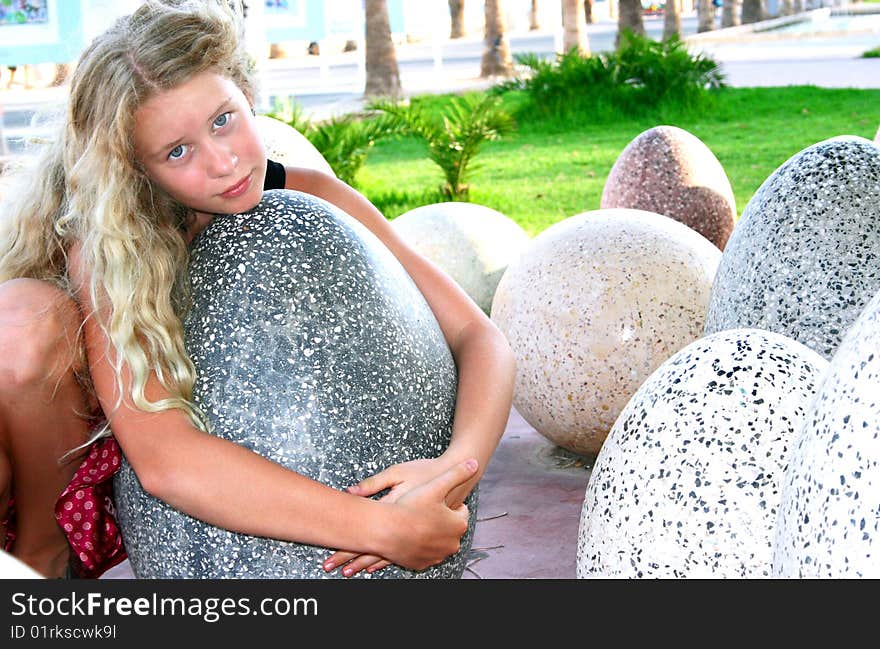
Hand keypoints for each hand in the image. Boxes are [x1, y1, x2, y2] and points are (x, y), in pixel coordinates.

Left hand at [323, 458, 477, 576]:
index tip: (330, 558)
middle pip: (374, 550)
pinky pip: (402, 555)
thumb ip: (373, 483)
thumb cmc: (424, 472)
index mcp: (395, 511)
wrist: (455, 480)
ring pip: (387, 556)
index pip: (367, 536)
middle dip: (351, 560)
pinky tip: (373, 567)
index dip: (347, 547)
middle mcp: (405, 529)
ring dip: (366, 563)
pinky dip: (386, 562)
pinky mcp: (424, 540)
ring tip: (347, 571)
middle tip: (330, 566)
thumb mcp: (398, 473)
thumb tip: (349, 491)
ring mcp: (417, 538)